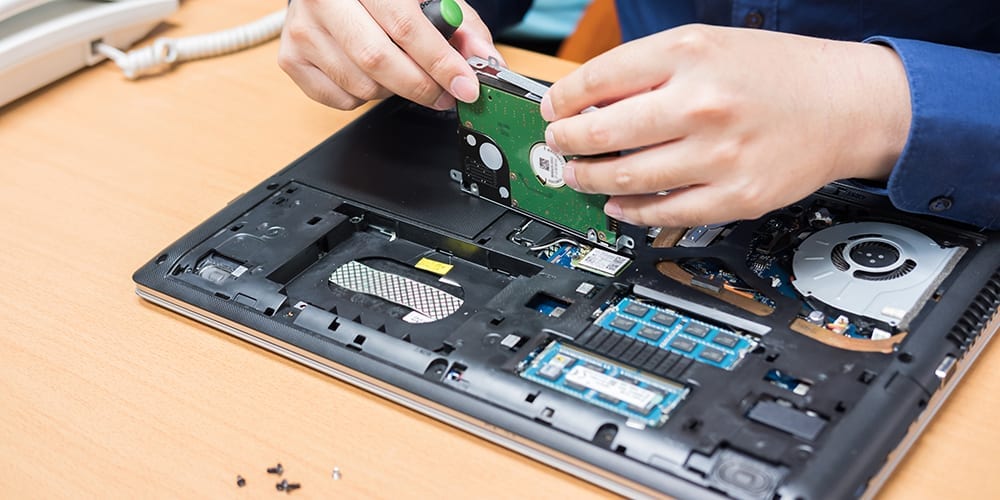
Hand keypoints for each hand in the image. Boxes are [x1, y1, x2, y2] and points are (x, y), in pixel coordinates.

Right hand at [278, 0, 500, 109]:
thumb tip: (483, 60)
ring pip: (361, 84)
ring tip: (403, 73)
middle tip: (444, 95)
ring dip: (394, 90)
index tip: (465, 85)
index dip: (440, 62)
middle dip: (421, 86)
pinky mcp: (291, 59)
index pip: (405, 26)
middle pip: (378, 60)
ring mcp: (302, 30)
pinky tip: (370, 73)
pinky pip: (341, 99)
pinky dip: (366, 96)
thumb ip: (460, 25)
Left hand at [540, 25, 911, 227]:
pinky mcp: (735, 196)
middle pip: (603, 132)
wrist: (847, 105)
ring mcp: (719, 155)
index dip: (563, 99)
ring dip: (589, 179)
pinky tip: (617, 204)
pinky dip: (629, 212)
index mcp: (690, 54)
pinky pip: (664, 213)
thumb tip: (589, 99)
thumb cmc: (778, 73)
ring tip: (577, 175)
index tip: (552, 109)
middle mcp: (702, 103)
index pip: (599, 79)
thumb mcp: (709, 46)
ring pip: (626, 178)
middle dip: (566, 142)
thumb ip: (650, 69)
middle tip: (557, 145)